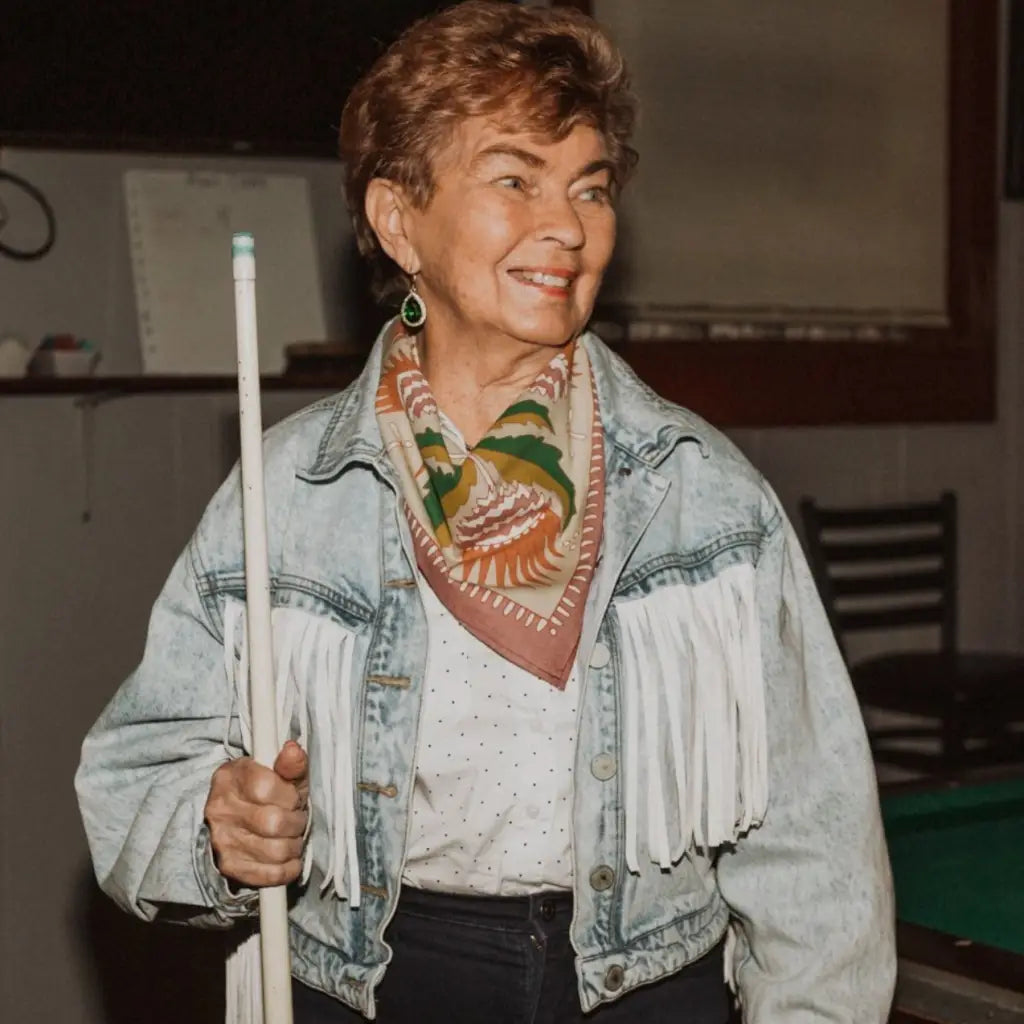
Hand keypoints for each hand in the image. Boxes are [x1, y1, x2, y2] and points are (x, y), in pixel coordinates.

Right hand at [204, 740, 309, 888]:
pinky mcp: (229, 866)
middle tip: (297, 820)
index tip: (293, 798)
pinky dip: (287, 870)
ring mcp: (222, 839)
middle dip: (296, 823)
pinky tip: (289, 859)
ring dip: (294, 846)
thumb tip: (293, 750)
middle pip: (273, 823)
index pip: (267, 788)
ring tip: (292, 837)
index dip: (289, 796)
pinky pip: (268, 875)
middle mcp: (220, 808)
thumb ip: (291, 765)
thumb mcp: (281, 774)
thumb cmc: (267, 793)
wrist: (236, 820)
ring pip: (275, 851)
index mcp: (231, 777)